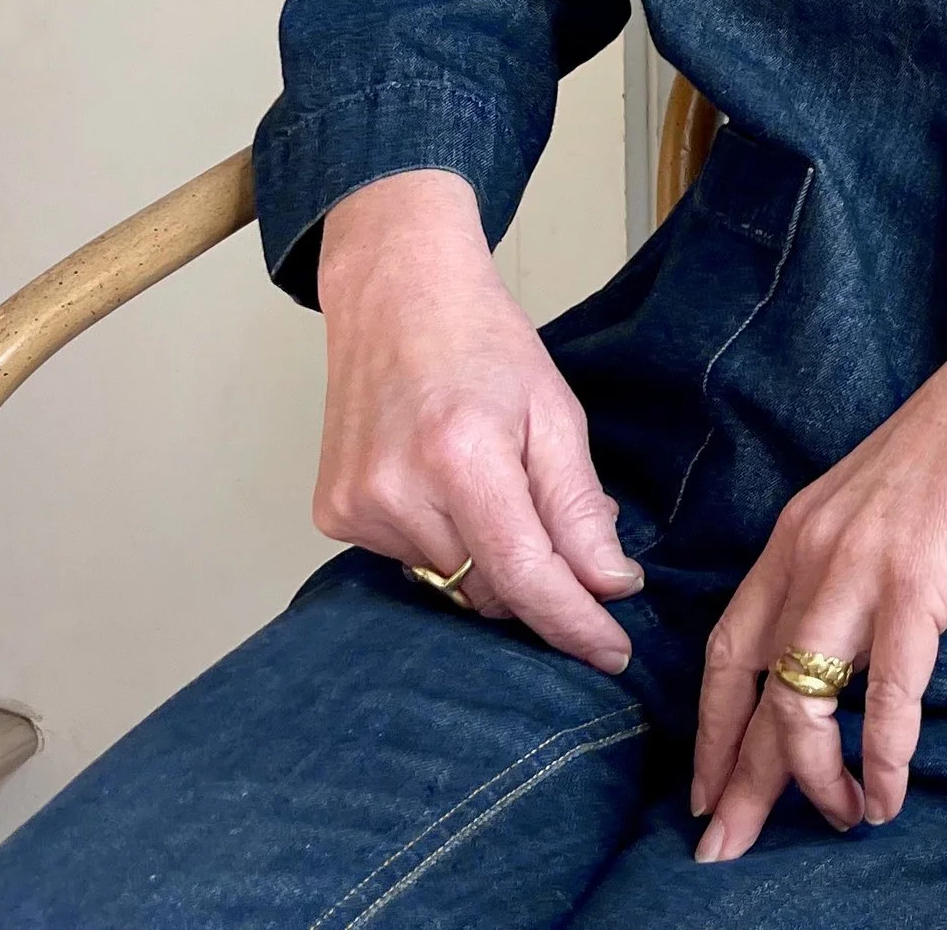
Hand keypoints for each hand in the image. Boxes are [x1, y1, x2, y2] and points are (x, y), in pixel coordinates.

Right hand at [312, 168, 642, 672]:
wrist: (396, 293)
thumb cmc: (482, 341)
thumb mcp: (555, 411)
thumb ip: (580, 505)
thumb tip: (610, 587)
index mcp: (462, 457)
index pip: (527, 578)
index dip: (575, 624)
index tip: (613, 653)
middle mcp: (398, 490)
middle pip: (491, 591)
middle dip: (537, 577)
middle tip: (551, 517)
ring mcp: (357, 507)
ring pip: (450, 584)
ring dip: (485, 557)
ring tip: (485, 478)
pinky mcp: (333, 515)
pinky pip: (409, 563)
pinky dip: (440, 541)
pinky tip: (440, 483)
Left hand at [690, 255, 946, 859]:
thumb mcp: (879, 504)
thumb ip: (848, 562)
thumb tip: (845, 642)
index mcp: (798, 530)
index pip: (729, 646)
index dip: (709, 728)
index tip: (703, 790)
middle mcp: (811, 550)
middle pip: (752, 688)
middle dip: (735, 781)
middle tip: (722, 852)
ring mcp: (861, 565)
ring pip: (803, 700)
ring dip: (815, 780)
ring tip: (840, 822)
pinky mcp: (919, 581)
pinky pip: (887, 693)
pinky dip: (882, 755)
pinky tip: (885, 796)